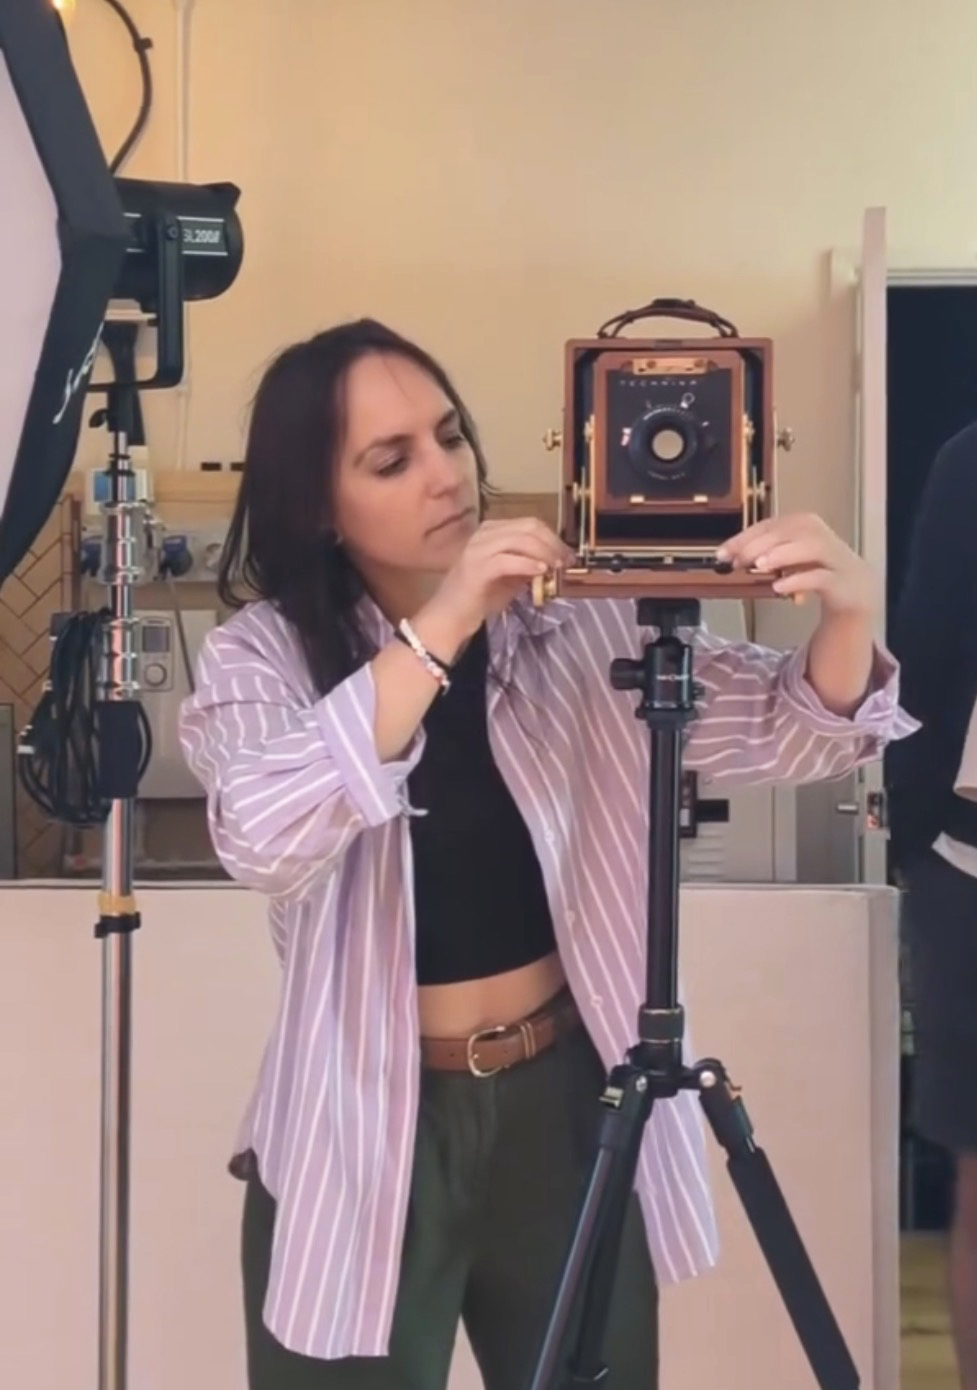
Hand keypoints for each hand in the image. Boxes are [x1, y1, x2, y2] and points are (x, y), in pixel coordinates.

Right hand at [415, 518, 572, 653]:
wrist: (449, 618)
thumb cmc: (479, 598)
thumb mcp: (511, 577)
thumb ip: (529, 565)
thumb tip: (555, 561)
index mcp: (491, 531)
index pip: (529, 524)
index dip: (553, 537)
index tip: (568, 555)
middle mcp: (483, 534)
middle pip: (528, 527)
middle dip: (552, 543)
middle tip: (566, 561)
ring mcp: (477, 549)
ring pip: (519, 539)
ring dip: (543, 552)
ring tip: (556, 567)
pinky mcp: (475, 568)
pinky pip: (507, 560)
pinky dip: (527, 564)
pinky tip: (540, 571)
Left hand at [716, 512, 875, 617]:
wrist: (855, 588)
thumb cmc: (816, 568)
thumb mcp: (787, 558)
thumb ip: (762, 554)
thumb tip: (727, 557)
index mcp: (803, 524)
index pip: (770, 525)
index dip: (744, 538)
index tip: (722, 554)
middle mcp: (819, 535)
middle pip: (789, 532)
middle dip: (759, 545)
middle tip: (737, 562)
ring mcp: (833, 556)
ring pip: (810, 547)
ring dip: (782, 555)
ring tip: (759, 566)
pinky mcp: (841, 580)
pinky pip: (820, 577)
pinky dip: (798, 580)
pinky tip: (778, 587)